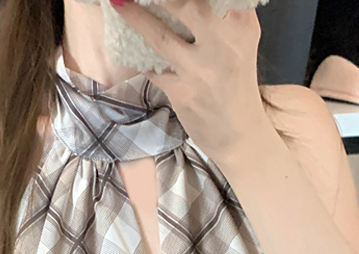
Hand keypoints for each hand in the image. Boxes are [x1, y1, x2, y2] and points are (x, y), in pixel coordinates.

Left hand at [111, 0, 266, 160]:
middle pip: (186, 5)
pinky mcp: (183, 92)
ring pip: (161, 35)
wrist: (240, 135)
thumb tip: (178, 1)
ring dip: (135, 16)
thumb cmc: (235, 83)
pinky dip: (139, 53)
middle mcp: (224, 42)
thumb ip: (219, 15)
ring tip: (117, 2)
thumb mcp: (238, 42)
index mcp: (241, 24)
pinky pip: (152, 67)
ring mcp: (201, 69)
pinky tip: (127, 41)